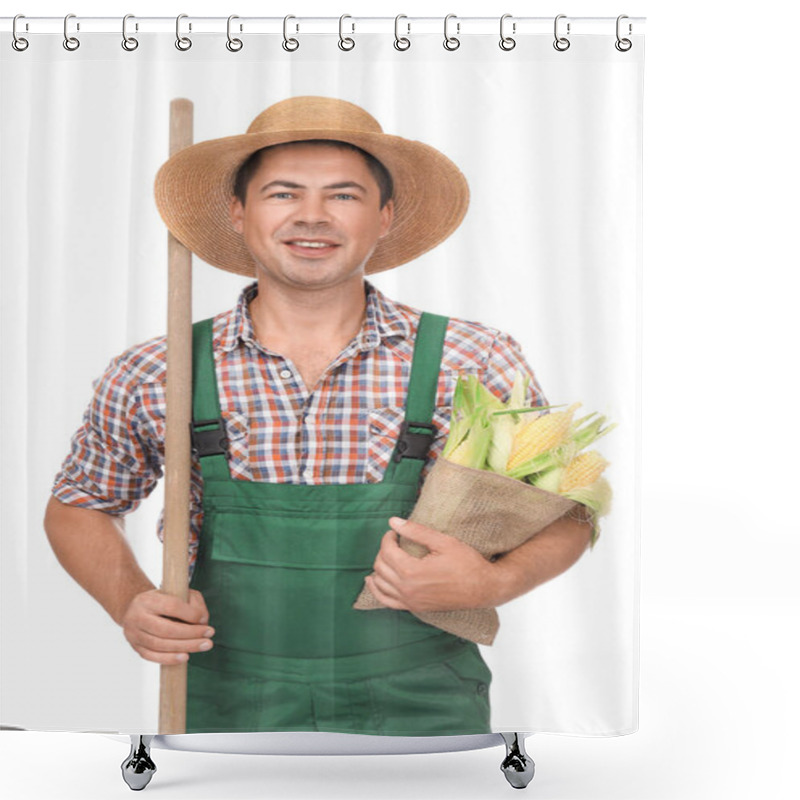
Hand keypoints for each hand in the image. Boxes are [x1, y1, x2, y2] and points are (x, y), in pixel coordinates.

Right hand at [120, 588, 214, 664]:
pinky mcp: (136, 647)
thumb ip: (193, 602)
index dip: (190, 614)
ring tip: (203, 645)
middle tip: (209, 636)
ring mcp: (134, 634)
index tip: (204, 619)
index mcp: (148, 600)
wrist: (136, 609)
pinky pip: (152, 656)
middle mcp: (137, 617)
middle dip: (191, 634)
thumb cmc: (162, 600)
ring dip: (185, 647)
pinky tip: (185, 657)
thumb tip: (202, 620)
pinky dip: (169, 658)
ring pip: (160, 644)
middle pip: (166, 629)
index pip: (171, 606)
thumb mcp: (177, 592)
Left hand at [365, 517, 497, 612]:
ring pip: (380, 584)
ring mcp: (410, 601)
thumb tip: (393, 521)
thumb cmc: (466, 563)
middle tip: (394, 541)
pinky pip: (386, 602)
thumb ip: (416, 531)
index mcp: (411, 571)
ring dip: (378, 568)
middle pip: (380, 566)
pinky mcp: (414, 608)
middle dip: (383, 550)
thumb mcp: (442, 542)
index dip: (388, 538)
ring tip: (387, 556)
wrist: (483, 588)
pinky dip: (377, 591)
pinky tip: (373, 581)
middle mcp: (407, 589)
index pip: (387, 551)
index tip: (395, 532)